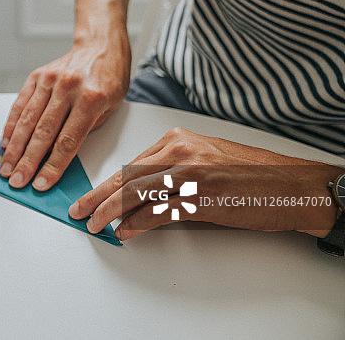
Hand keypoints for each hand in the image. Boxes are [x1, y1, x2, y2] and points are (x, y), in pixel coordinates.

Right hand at [0, 40, 129, 190]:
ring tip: (6, 167)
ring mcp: (50, 80)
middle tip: (17, 180)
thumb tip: (60, 158)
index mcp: (91, 99)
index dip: (52, 165)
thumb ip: (85, 131)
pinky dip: (12, 125)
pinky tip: (6, 142)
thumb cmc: (108, 79)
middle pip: (43, 132)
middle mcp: (68, 88)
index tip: (41, 183)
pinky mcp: (37, 77)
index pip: (67, 140)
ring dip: (14, 147)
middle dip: (27, 161)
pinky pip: (20, 104)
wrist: (100, 46)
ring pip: (27, 120)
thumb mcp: (110, 108)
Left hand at [69, 127, 341, 239]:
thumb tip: (139, 194)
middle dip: (98, 196)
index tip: (91, 196)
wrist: (292, 186)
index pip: (130, 163)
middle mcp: (179, 152)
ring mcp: (189, 174)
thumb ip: (171, 169)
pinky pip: (158, 211)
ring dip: (110, 211)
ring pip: (135, 192)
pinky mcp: (200, 197)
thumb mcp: (205, 159)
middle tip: (78, 210)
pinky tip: (124, 231)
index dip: (107, 184)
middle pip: (126, 176)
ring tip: (94, 224)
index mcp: (177, 139)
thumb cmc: (251, 174)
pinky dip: (137, 223)